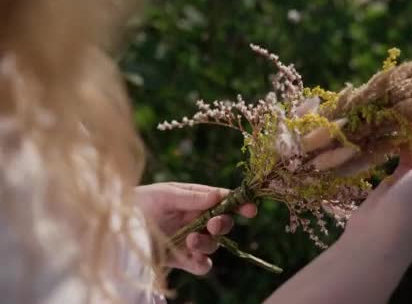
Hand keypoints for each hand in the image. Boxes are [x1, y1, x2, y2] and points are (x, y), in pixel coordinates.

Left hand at [135, 182, 256, 274]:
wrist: (113, 228)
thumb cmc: (138, 203)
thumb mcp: (164, 194)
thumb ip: (191, 197)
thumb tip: (219, 196)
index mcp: (195, 200)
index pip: (223, 201)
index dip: (239, 204)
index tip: (249, 210)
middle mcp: (196, 220)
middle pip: (223, 224)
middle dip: (223, 224)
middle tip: (213, 225)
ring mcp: (189, 241)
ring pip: (214, 245)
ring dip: (207, 243)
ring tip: (190, 241)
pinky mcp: (180, 260)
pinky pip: (202, 265)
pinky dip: (201, 263)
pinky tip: (191, 258)